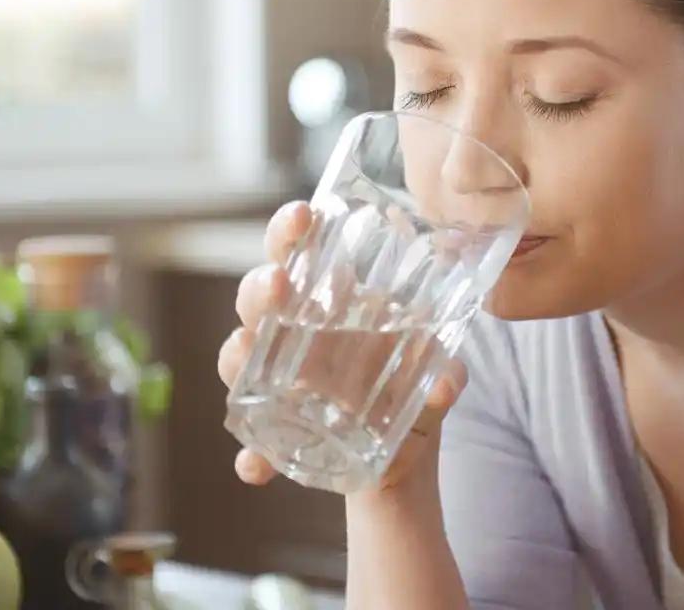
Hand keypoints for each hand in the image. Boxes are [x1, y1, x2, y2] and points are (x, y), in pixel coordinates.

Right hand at [217, 200, 468, 492]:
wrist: (405, 456)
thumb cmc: (415, 387)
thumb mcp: (438, 375)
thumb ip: (446, 375)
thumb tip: (446, 382)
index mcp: (328, 303)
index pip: (298, 252)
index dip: (291, 231)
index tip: (303, 215)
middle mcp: (293, 335)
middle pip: (257, 298)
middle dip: (259, 287)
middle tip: (278, 284)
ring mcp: (278, 382)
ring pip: (239, 359)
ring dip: (236, 355)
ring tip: (244, 353)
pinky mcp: (275, 433)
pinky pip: (251, 442)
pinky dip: (250, 455)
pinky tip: (254, 467)